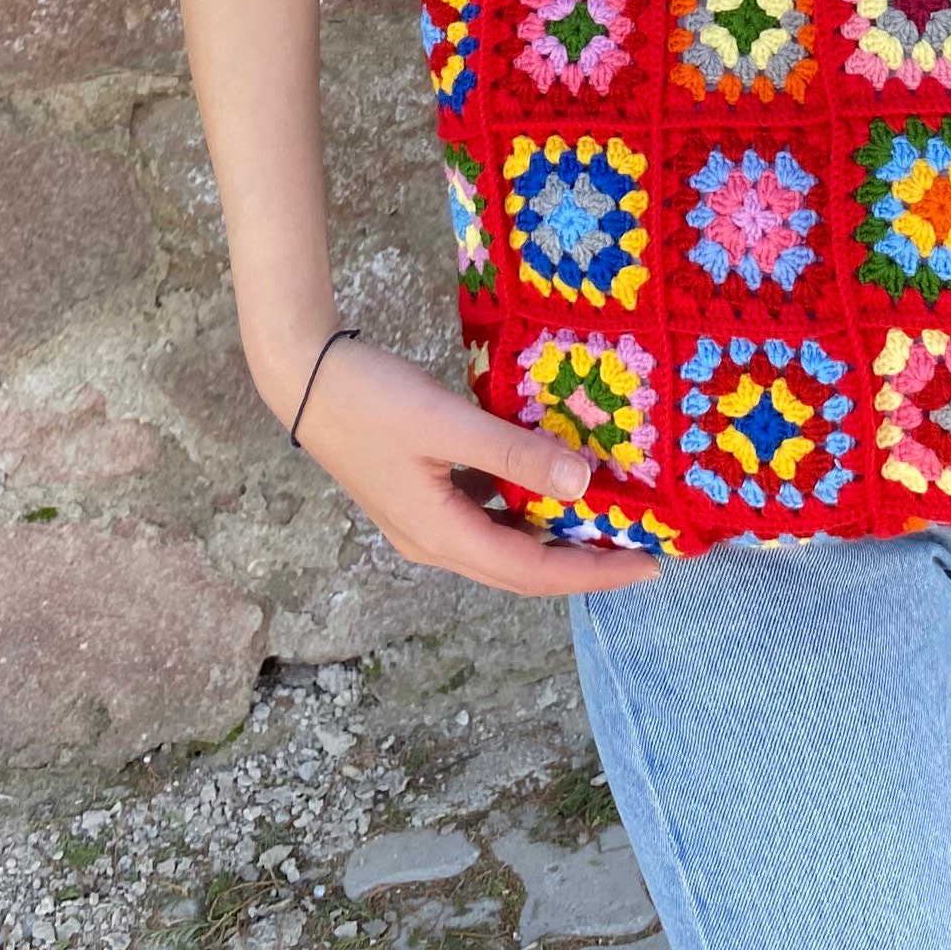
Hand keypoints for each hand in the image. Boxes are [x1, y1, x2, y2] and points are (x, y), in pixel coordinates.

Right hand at [283, 336, 664, 596]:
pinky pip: (486, 516)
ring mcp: (424, 521)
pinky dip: (524, 510)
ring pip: (504, 544)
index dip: (592, 573)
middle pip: (521, 570)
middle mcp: (433, 541)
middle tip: (640, 552)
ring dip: (554, 540)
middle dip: (582, 566)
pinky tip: (547, 484)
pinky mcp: (421, 495)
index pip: (532, 571)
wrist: (303, 376)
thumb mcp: (445, 422)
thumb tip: (582, 482)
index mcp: (440, 535)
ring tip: (606, 523)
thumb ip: (511, 452)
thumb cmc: (370, 398)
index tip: (646, 565)